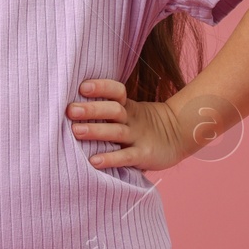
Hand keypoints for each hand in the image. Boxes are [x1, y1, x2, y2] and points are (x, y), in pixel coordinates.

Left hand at [66, 78, 193, 173]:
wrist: (178, 136)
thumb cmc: (144, 125)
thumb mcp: (132, 112)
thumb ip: (109, 110)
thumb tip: (72, 106)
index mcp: (129, 107)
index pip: (116, 91)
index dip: (101, 87)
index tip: (82, 87)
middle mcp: (132, 120)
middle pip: (113, 110)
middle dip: (92, 109)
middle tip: (71, 110)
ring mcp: (138, 137)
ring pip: (116, 132)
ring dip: (96, 131)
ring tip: (76, 131)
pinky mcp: (144, 155)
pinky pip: (126, 157)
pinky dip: (110, 159)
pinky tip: (93, 161)